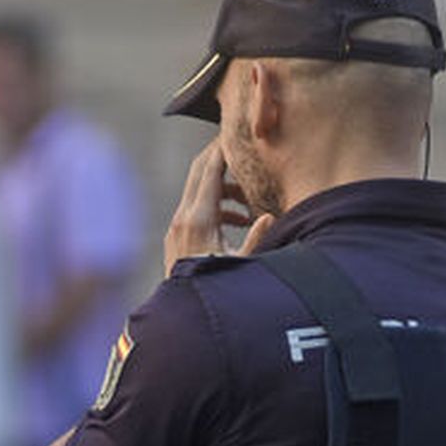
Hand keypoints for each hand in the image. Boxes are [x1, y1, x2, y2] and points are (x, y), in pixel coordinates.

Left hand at [163, 141, 273, 276]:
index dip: (224, 151)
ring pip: (198, 190)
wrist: (183, 309)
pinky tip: (236, 220)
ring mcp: (177, 225)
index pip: (211, 171)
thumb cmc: (216, 287)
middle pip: (200, 172)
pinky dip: (214, 203)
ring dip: (222, 185)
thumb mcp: (242, 264)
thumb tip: (269, 216)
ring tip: (247, 198)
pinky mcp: (176, 234)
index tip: (236, 136)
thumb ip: (257, 238)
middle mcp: (184, 217)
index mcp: (200, 218)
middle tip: (239, 146)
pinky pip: (195, 207)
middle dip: (219, 156)